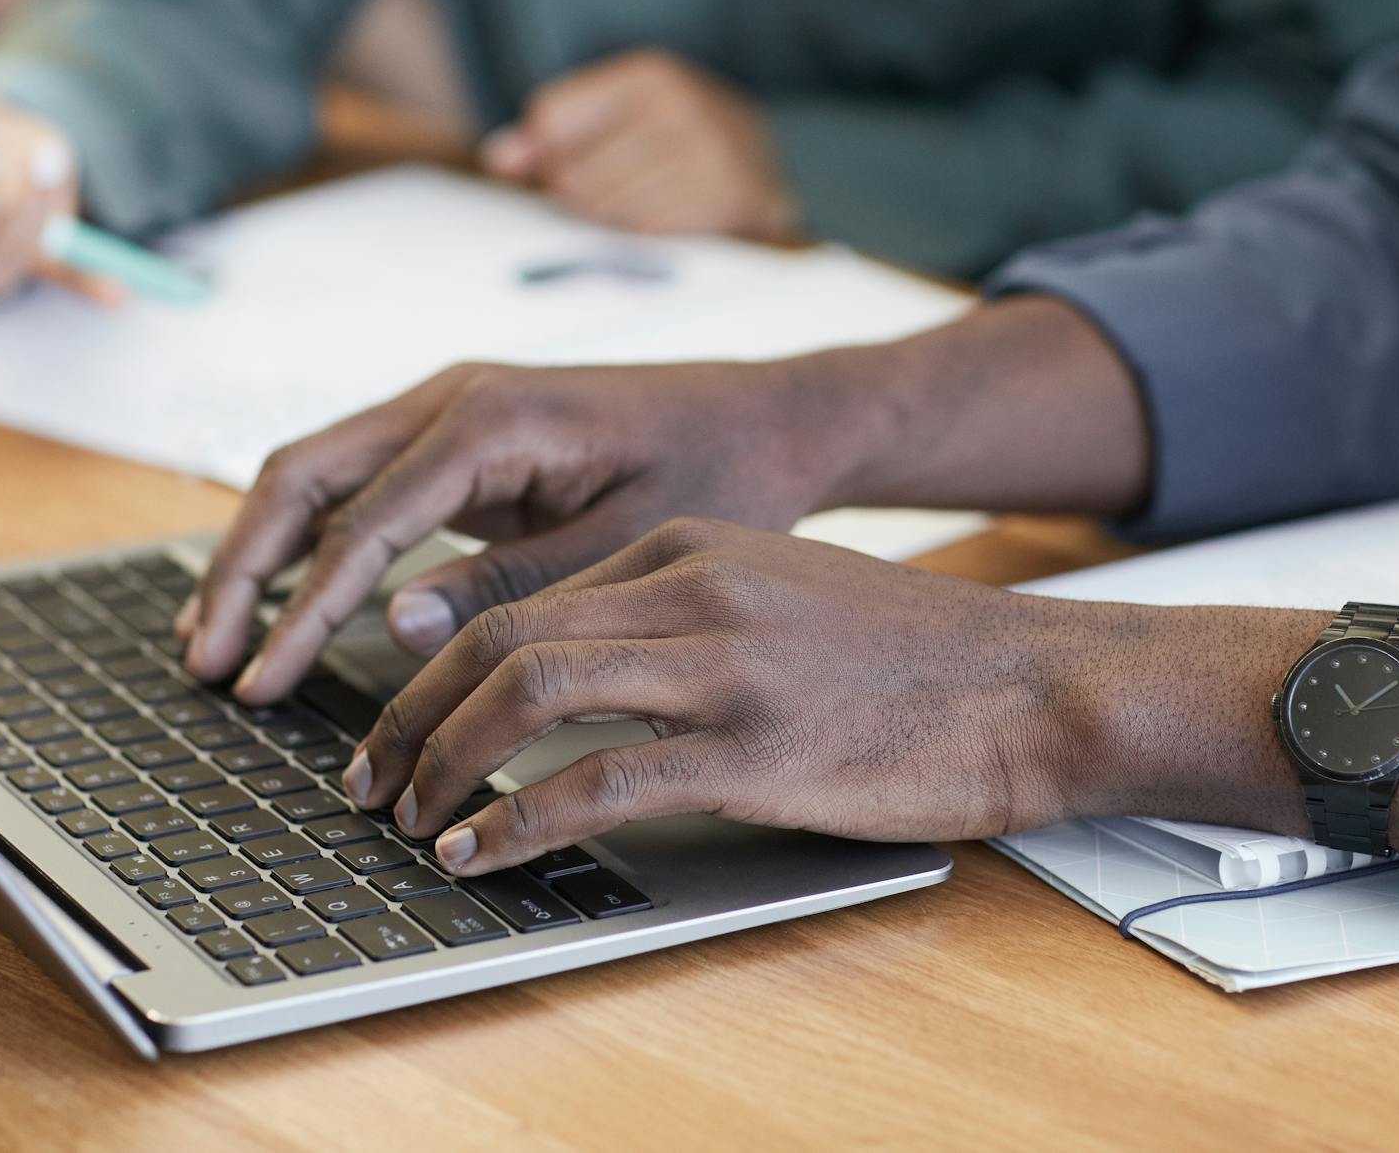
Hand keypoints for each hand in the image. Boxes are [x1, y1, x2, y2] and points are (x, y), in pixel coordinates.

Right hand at [180, 355, 893, 698]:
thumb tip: (391, 627)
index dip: (303, 606)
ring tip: (215, 641)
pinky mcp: (460, 437)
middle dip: (246, 569)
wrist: (771, 418)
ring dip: (262, 553)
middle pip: (306, 475)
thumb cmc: (719, 471)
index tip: (262, 681)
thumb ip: (511, 586)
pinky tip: (283, 603)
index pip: (363, 518)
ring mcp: (450, 408)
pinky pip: (359, 482)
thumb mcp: (626, 544)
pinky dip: (310, 540)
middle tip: (206, 664)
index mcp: (493, 416)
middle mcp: (455, 396)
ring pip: (318, 472)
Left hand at [347, 519, 1066, 874]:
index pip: (524, 600)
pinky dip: (514, 819)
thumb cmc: (912, 658)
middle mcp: (693, 588)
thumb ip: (679, 615)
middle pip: (502, 638)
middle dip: (410, 714)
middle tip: (366, 777)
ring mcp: (722, 665)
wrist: (1032, 686)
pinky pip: (595, 778)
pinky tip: (478, 852)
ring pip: (528, 692)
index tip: (401, 723)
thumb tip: (575, 675)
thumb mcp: (780, 595)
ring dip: (442, 761)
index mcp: (690, 547)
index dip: (438, 669)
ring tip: (406, 818)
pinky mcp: (752, 748)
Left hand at [481, 49, 798, 240]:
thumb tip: (498, 158)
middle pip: (571, 172)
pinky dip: (644, 235)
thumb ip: (551, 135)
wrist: (773, 174)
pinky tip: (665, 218)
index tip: (577, 157)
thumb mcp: (620, 119)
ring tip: (643, 203)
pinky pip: (644, 232)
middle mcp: (679, 106)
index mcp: (649, 74)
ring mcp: (705, 153)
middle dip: (581, 193)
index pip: (549, 118)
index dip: (549, 151)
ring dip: (612, 219)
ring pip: (603, 207)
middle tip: (617, 189)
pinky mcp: (723, 198)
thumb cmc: (678, 144)